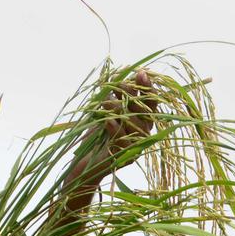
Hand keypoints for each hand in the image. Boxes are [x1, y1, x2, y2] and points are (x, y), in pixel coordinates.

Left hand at [72, 69, 158, 184]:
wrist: (84, 163)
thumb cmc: (96, 136)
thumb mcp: (103, 112)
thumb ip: (113, 96)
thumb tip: (119, 72)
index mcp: (142, 120)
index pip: (150, 101)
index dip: (147, 87)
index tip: (141, 72)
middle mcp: (143, 132)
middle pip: (146, 112)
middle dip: (135, 96)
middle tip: (123, 84)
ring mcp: (136, 146)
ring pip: (135, 127)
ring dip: (121, 112)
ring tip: (107, 103)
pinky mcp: (126, 158)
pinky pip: (123, 142)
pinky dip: (115, 130)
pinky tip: (107, 121)